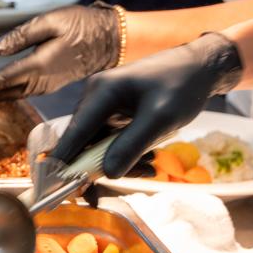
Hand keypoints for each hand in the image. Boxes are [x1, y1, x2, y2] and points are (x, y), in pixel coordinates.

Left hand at [0, 2, 122, 103]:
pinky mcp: (47, 84)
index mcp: (39, 65)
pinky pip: (18, 93)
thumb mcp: (51, 21)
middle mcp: (40, 81)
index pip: (2, 79)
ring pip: (8, 96)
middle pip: (0, 93)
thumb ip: (22, 35)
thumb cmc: (80, 25)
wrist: (109, 40)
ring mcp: (45, 86)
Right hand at [50, 33, 243, 178]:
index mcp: (100, 92)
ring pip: (100, 143)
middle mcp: (95, 97)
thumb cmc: (180, 86)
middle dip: (105, 164)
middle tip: (140, 176)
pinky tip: (150, 159)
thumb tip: (108, 174)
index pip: (75, 131)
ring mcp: (104, 104)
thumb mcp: (160, 118)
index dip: (63, 158)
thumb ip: (132, 145)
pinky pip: (112, 139)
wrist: (198, 68)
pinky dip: (128, 152)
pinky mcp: (116, 111)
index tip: (54, 184)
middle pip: (87, 141)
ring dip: (121, 159)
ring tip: (153, 167)